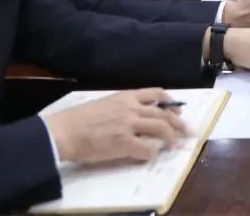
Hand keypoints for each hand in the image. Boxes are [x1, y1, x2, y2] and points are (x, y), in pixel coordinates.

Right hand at [45, 88, 185, 163]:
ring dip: (171, 137)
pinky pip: (148, 149)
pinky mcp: (124, 142)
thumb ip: (121, 107)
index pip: (156, 93)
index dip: (170, 103)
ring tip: (174, 143)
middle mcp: (132, 108)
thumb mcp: (104, 104)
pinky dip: (152, 153)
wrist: (63, 131)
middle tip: (186, 130)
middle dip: (179, 122)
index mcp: (126, 97)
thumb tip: (134, 116)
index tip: (177, 110)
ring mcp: (129, 125)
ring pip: (162, 128)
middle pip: (165, 113)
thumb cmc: (77, 119)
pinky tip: (149, 155)